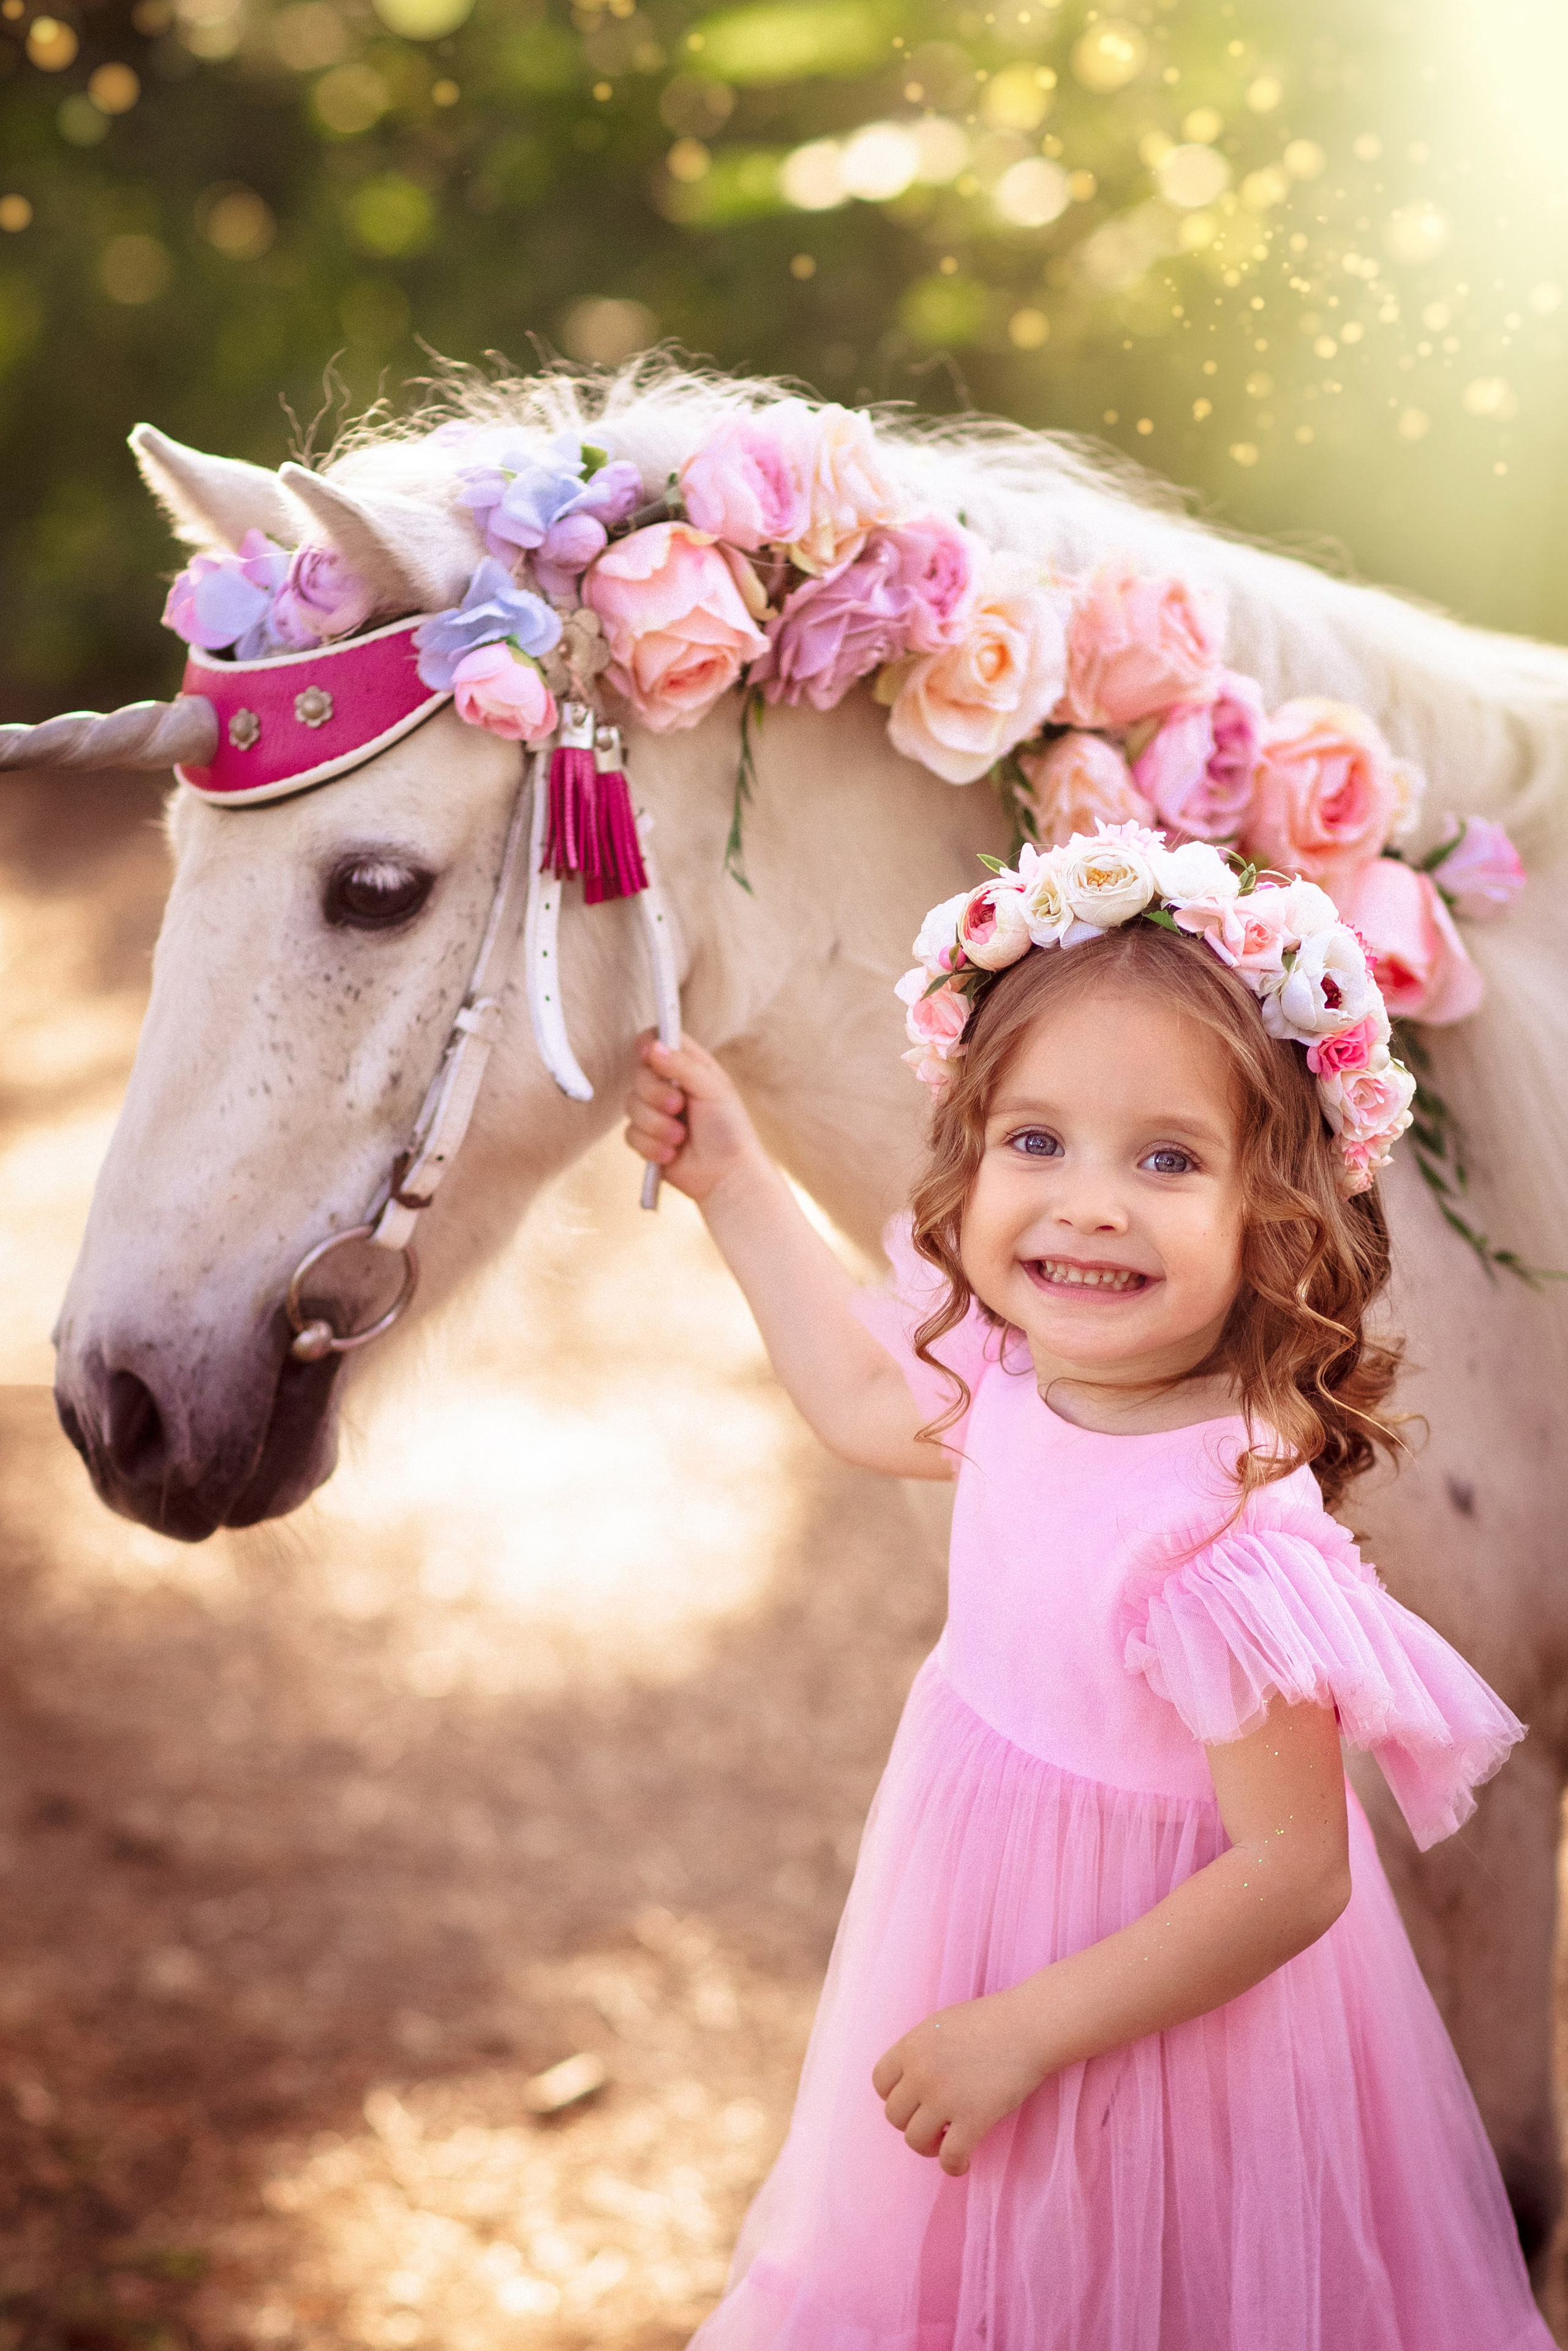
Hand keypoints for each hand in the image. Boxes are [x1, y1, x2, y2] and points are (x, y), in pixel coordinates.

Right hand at [623, 1031, 765, 1205]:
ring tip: (682, 1137)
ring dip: (657, 1125)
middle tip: (679, 1107)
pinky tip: (672, 1153)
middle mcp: (668, 1086)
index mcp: (688, 1066)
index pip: (658, 1040)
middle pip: (638, 1074)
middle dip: (656, 1094)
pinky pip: (630, 1134)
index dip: (648, 1044)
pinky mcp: (646, 1138)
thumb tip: (653, 1047)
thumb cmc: (729, 1130)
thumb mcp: (713, 1089)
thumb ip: (683, 1065)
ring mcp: (655, 1112)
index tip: (648, 1054)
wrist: (726, 1175)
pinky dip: (652, 1146)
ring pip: (631, 1106)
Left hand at [871, 1988, 1048, 2176]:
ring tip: (946, 2142)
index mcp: (912, 2046)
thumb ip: (920, 2052)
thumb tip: (909, 2083)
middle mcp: (921, 2072)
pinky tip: (964, 2162)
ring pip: (914, 2140)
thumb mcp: (942, 2025)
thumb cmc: (991, 2021)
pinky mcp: (973, 2118)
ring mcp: (945, 2097)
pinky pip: (949, 2157)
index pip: (880, 2082)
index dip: (895, 2096)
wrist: (1029, 2026)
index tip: (914, 2101)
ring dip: (929, 2146)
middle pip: (894, 2115)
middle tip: (934, 2123)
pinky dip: (953, 2166)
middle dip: (912, 2122)